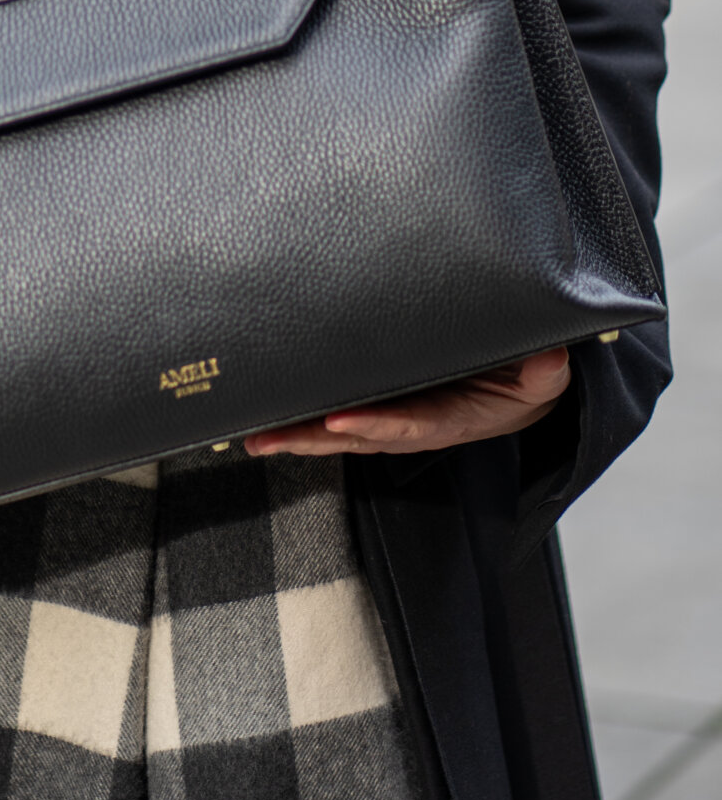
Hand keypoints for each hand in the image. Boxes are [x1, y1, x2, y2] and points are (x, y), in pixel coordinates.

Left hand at [242, 348, 571, 459]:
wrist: (528, 381)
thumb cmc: (532, 375)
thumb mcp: (548, 374)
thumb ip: (546, 370)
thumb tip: (548, 360)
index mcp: (458, 418)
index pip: (413, 424)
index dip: (377, 426)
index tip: (339, 422)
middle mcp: (421, 423)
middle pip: (360, 436)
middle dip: (312, 439)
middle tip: (264, 438)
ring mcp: (400, 416)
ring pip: (342, 430)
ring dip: (298, 434)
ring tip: (251, 436)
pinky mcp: (386, 402)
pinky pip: (342, 412)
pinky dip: (307, 419)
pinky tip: (269, 418)